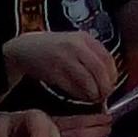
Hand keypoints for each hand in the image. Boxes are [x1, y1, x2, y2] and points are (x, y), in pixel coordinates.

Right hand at [3, 31, 118, 102]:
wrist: (24, 49)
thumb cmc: (52, 50)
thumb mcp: (74, 45)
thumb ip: (91, 57)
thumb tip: (108, 78)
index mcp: (84, 38)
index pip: (108, 59)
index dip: (113, 75)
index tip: (111, 84)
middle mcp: (76, 46)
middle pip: (100, 71)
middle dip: (104, 87)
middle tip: (103, 96)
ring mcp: (64, 58)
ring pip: (88, 81)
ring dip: (92, 93)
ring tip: (92, 98)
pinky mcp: (53, 71)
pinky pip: (72, 87)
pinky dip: (79, 95)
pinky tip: (78, 96)